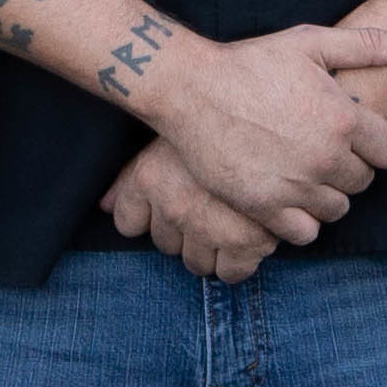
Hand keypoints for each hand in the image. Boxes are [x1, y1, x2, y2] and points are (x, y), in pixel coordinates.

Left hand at [103, 139, 282, 282]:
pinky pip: (232, 272)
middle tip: (208, 205)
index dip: (149, 215)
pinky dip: (239, 262)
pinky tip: (248, 239)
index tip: (171, 202)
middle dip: (184, 230)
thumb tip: (105, 205)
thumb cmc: (222, 121)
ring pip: (196, 263)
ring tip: (228, 220)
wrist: (280, 113)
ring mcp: (209, 227)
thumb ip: (133, 177)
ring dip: (210, 247)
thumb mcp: (172, 138)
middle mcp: (174, 206)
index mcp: (150, 178)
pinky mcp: (247, 243)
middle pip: (165, 244)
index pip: (129, 224)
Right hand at [140, 24, 386, 243]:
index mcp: (343, 118)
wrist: (192, 89)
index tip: (352, 138)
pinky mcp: (265, 206)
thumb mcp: (309, 43)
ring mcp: (296, 185)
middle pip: (363, 182)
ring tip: (302, 174)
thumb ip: (368, 45)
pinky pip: (304, 232)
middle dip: (348, 169)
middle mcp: (326, 156)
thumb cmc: (251, 62)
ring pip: (336, 209)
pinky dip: (299, 221)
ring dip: (324, 196)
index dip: (374, 146)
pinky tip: (285, 197)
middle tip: (320, 152)